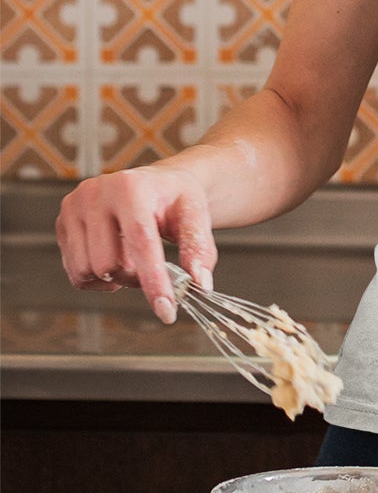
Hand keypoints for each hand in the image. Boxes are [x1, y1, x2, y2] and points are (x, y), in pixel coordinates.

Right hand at [56, 166, 216, 323]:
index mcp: (131, 187)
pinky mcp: (62, 223)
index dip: (154, 280)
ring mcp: (74, 208)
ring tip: (132, 258)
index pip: (140, 242)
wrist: (155, 184)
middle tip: (151, 266)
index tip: (166, 309)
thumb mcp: (195, 215)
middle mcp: (96, 194)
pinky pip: (74, 272)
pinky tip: (113, 260)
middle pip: (110, 264)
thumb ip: (199, 248)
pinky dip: (96, 278)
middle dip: (135, 277)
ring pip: (88, 272)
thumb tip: (200, 284)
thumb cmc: (174, 198)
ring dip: (114, 278)